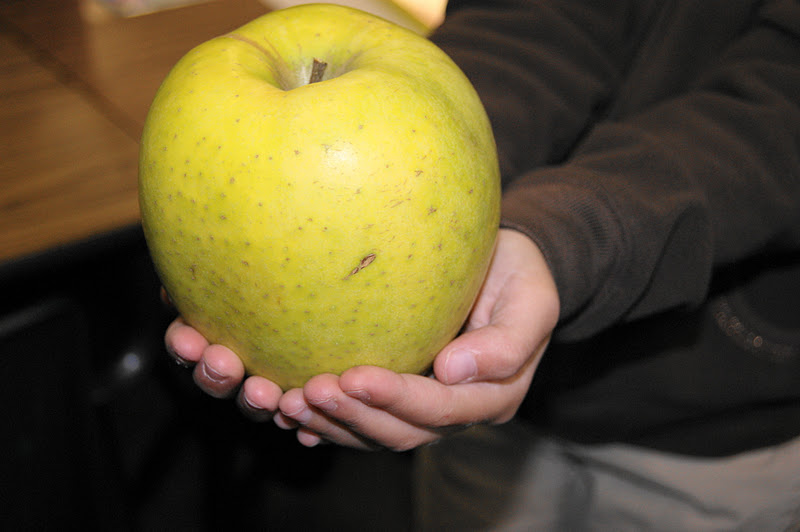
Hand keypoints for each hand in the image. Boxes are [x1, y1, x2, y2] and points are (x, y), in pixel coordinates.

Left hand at [164, 228, 559, 448]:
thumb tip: (454, 372)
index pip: (439, 408)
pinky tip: (290, 411)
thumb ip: (507, 341)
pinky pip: (361, 419)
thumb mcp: (533, 299)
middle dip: (352, 416)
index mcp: (492, 396)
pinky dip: (326, 421)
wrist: (505, 271)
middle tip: (307, 390)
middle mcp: (456, 412)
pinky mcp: (400, 395)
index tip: (352, 375)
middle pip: (400, 431)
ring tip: (287, 402)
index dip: (396, 398)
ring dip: (330, 424)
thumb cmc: (520, 276)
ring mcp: (425, 409)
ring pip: (374, 433)